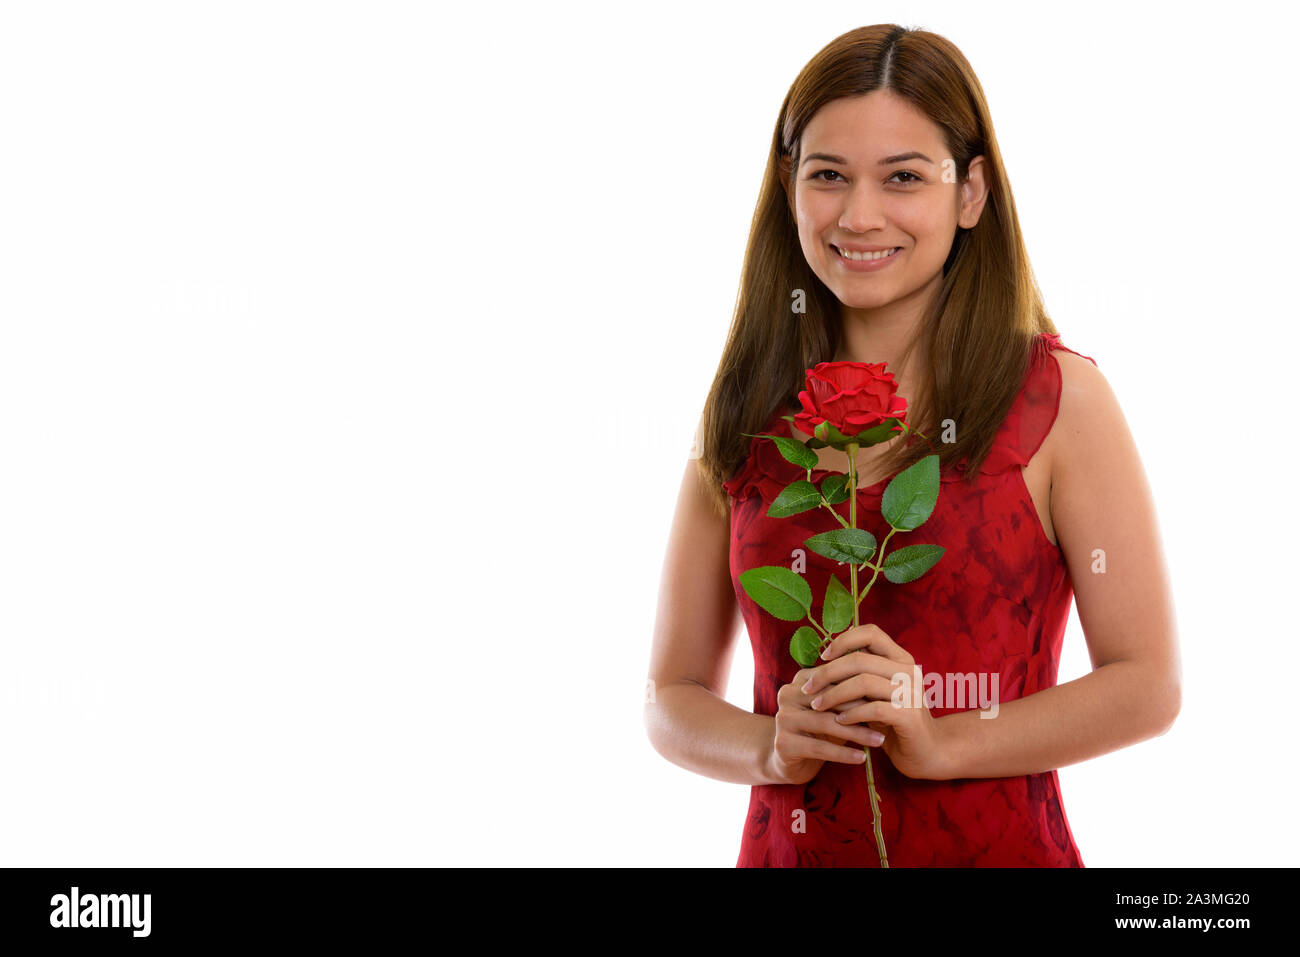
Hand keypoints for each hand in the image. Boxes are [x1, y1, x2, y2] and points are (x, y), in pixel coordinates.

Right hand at [766, 666, 886, 785]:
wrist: (789, 761)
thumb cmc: (820, 731)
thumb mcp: (835, 710)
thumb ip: (851, 696)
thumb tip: (886, 684)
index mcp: (802, 680)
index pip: (835, 679)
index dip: (863, 689)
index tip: (888, 698)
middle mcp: (788, 694)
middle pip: (831, 700)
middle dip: (862, 710)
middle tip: (889, 718)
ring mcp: (783, 718)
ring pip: (826, 724)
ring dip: (856, 733)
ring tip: (879, 741)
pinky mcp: (783, 743)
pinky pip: (819, 747)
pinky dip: (843, 753)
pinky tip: (861, 758)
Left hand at [801, 623, 952, 780]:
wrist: (926, 752)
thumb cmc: (894, 721)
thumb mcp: (876, 693)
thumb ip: (859, 675)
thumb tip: (822, 661)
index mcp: (901, 659)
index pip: (871, 633)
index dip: (844, 640)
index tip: (823, 657)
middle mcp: (909, 670)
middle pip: (860, 659)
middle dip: (827, 673)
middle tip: (807, 688)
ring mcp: (911, 692)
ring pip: (863, 682)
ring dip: (834, 694)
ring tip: (817, 706)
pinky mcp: (909, 716)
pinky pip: (873, 708)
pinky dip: (851, 714)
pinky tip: (839, 722)